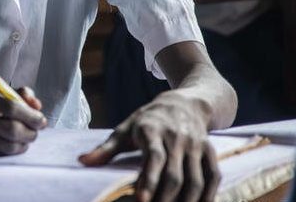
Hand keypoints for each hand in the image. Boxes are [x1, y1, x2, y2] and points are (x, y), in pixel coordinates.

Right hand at [0, 84, 46, 157]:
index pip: (10, 106)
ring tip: (27, 137)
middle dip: (30, 132)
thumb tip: (37, 105)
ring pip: (7, 145)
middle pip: (10, 129)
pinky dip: (12, 150)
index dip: (30, 115)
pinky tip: (14, 144)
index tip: (41, 119)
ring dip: (24, 143)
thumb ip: (17, 94)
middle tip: (37, 130)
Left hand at [79, 91, 218, 201]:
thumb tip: (81, 161)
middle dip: (165, 199)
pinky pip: (213, 177)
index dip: (148, 180)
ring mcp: (196, 145)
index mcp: (152, 131)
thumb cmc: (148, 120)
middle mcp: (177, 138)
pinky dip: (208, 197)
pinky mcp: (210, 151)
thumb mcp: (124, 129)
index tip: (140, 200)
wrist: (185, 104)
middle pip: (175, 175)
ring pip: (196, 180)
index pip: (153, 158)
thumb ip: (105, 149)